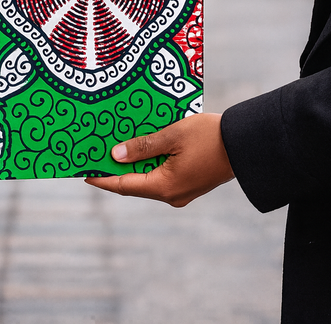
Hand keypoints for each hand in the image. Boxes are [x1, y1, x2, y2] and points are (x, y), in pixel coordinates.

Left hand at [85, 113, 233, 206]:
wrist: (247, 144)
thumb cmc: (210, 137)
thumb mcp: (172, 135)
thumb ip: (143, 146)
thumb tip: (115, 155)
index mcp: (165, 187)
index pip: (124, 185)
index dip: (102, 178)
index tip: (83, 172)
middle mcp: (172, 195)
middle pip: (135, 183)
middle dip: (115, 170)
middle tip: (95, 155)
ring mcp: (182, 191)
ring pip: (149, 179)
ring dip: (133, 164)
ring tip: (114, 148)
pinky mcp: (190, 183)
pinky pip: (163, 175)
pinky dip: (149, 163)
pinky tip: (141, 148)